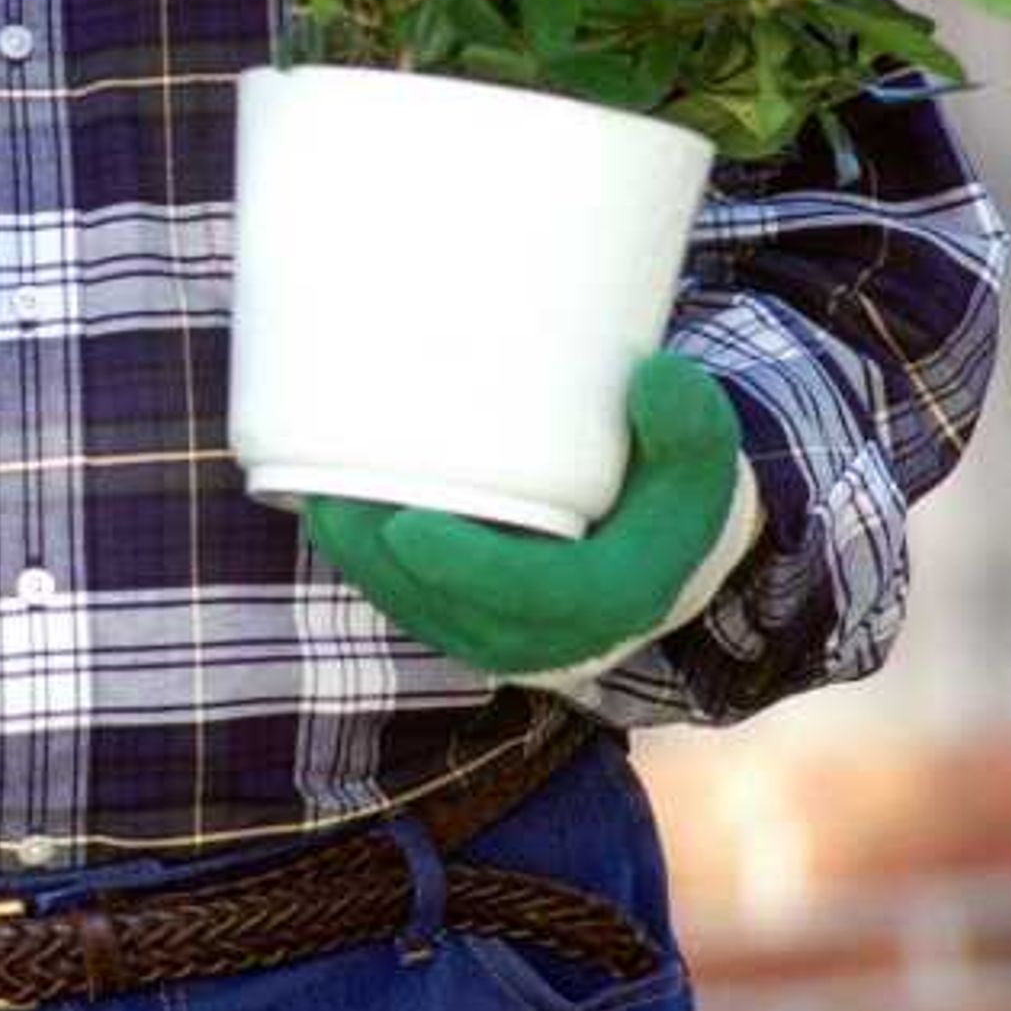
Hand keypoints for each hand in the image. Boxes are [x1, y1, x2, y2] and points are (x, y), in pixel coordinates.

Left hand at [303, 352, 761, 683]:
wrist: (656, 535)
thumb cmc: (668, 482)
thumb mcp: (697, 455)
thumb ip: (690, 423)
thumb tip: (654, 377)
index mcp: (612, 597)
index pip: (528, 596)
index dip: (464, 570)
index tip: (405, 527)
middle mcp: (550, 632)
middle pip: (447, 607)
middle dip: (380, 561)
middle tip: (329, 496)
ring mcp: (501, 633)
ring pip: (414, 607)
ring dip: (359, 562)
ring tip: (312, 494)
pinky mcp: (466, 618)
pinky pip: (405, 601)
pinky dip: (363, 563)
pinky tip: (323, 511)